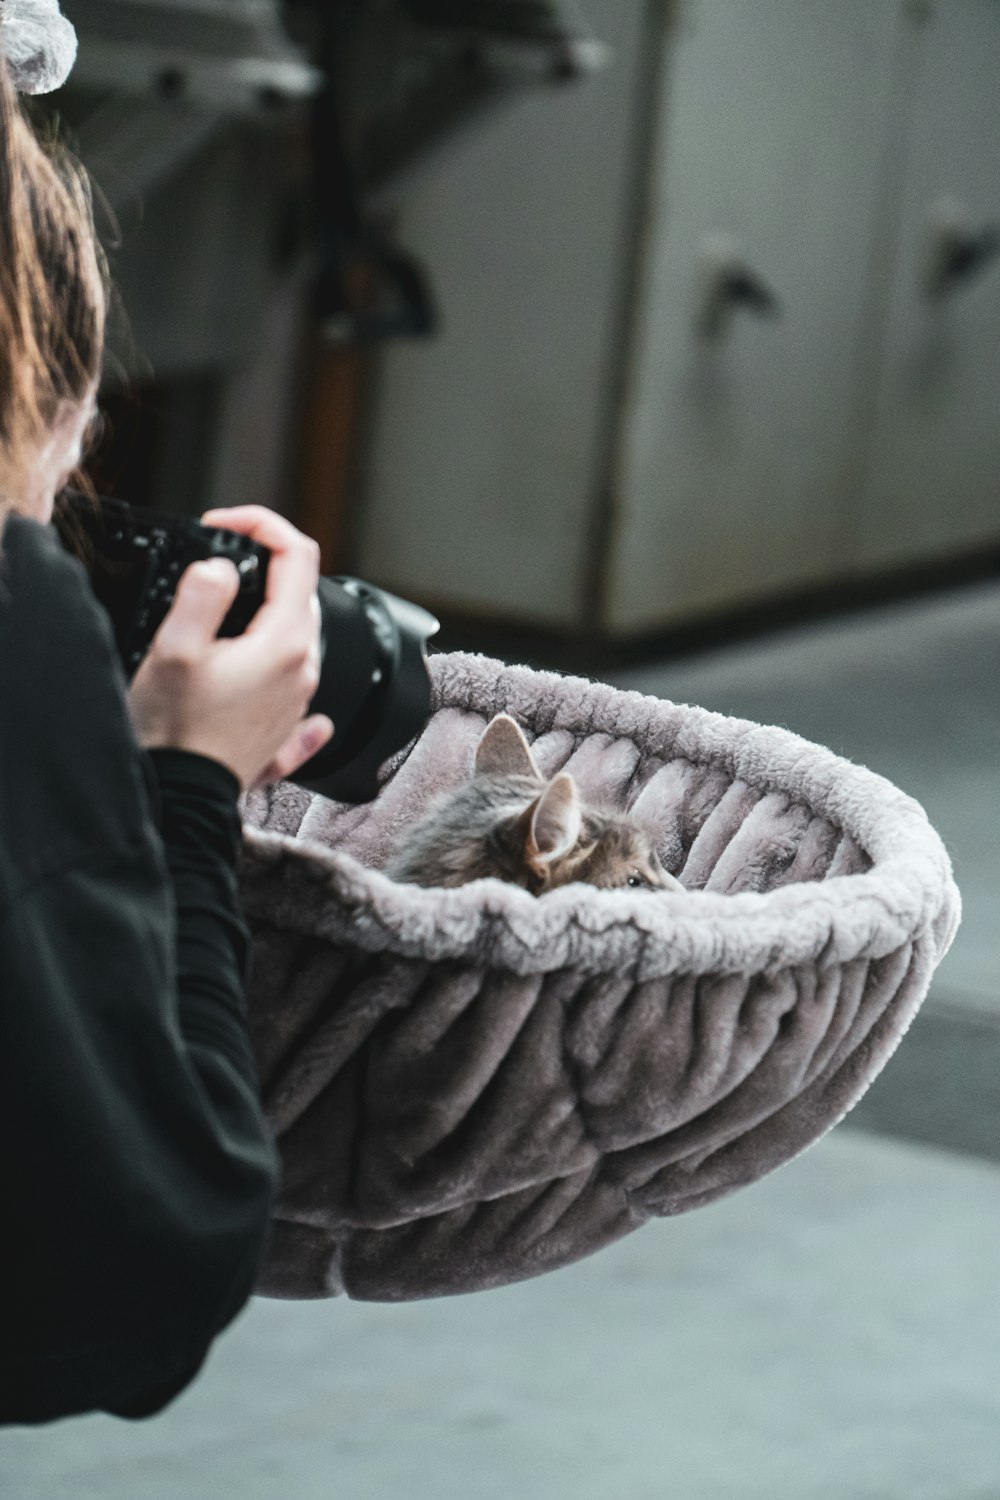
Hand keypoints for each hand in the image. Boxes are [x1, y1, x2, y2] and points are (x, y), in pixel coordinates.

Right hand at [127, 506, 333, 790]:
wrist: (183, 798)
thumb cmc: (176, 730)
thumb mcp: (176, 648)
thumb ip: (203, 593)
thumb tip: (221, 568)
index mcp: (284, 641)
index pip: (298, 554)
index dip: (262, 524)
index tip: (223, 524)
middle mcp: (303, 668)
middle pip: (298, 591)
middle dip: (260, 565)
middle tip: (211, 565)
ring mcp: (298, 698)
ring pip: (293, 632)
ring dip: (260, 610)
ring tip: (213, 613)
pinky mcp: (285, 723)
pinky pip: (290, 679)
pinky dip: (272, 658)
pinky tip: (249, 661)